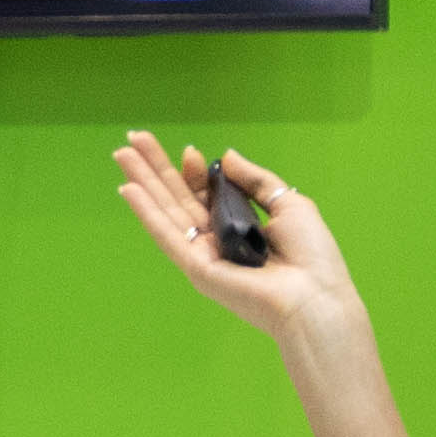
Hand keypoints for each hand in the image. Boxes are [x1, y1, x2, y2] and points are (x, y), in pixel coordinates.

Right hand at [108, 131, 367, 353]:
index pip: (206, 195)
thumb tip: (226, 155)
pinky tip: (128, 189)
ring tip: (121, 152)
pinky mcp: (196, 268)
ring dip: (143, 181)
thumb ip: (255, 180)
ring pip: (167, 211)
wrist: (315, 298)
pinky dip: (147, 212)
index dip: (194, 172)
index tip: (190, 151)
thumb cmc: (311, 255)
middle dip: (156, 169)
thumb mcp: (289, 204)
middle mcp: (217, 240)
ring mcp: (204, 255)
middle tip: (133, 138)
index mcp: (239, 227)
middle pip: (179, 198)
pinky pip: (168, 235)